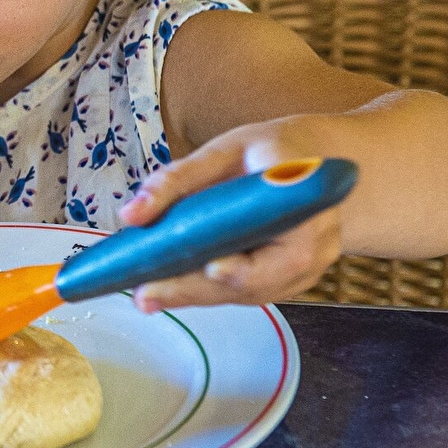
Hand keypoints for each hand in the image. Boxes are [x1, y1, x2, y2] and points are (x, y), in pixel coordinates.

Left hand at [118, 123, 342, 311]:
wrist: (312, 160)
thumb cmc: (268, 152)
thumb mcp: (223, 151)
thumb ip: (176, 181)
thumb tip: (133, 215)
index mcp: (306, 207)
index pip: (282, 253)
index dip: (244, 268)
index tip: (208, 269)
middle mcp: (314, 247)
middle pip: (253, 283)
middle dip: (195, 290)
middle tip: (145, 295)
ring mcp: (304, 270)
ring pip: (245, 294)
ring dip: (195, 296)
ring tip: (148, 294)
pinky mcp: (286, 281)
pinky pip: (244, 291)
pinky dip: (207, 290)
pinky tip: (170, 288)